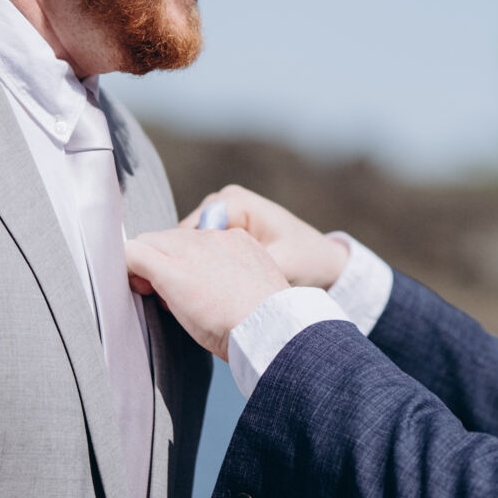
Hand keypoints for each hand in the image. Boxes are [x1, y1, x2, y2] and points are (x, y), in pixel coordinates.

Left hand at [126, 227, 289, 359]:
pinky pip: (134, 253)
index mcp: (237, 241)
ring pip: (150, 242)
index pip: (194, 241)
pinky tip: (132, 282)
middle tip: (159, 292)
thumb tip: (204, 289)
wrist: (271, 329)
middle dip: (160, 260)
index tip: (182, 286)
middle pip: (169, 237)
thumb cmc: (266, 323)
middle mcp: (213, 237)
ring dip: (147, 265)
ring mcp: (190, 251)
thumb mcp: (254, 289)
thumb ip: (231, 278)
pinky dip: (127, 266)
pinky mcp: (171, 270)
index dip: (181, 260)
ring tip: (152, 292)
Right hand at [181, 184, 347, 289]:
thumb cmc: (306, 261)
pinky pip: (202, 246)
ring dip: (190, 265)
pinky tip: (202, 288)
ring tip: (191, 295)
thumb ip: (243, 268)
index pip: (188, 230)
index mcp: (235, 202)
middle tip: (178, 297)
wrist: (324, 261)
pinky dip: (200, 265)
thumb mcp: (278, 265)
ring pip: (190, 243)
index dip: (176, 258)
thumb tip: (208, 279)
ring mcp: (224, 212)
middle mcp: (225, 201)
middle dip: (182, 263)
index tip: (173, 287)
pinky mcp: (226, 228)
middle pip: (184, 235)